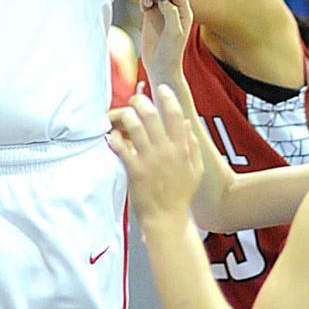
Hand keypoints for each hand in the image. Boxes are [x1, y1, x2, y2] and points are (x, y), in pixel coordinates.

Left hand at [108, 88, 201, 225]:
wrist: (167, 219)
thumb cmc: (180, 195)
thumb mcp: (195, 170)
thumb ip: (192, 145)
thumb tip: (188, 123)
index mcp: (182, 149)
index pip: (176, 115)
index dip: (168, 98)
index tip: (161, 89)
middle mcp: (167, 151)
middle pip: (151, 115)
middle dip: (140, 102)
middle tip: (135, 100)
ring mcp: (150, 160)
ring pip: (134, 126)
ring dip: (125, 116)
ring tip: (122, 117)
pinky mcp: (134, 170)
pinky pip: (121, 146)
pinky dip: (115, 137)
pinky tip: (113, 137)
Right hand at [139, 0, 193, 79]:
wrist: (160, 66)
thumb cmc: (171, 52)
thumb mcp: (174, 32)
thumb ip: (171, 13)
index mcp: (184, 11)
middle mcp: (174, 10)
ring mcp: (161, 12)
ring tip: (147, 2)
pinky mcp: (150, 16)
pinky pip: (146, 0)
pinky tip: (143, 8)